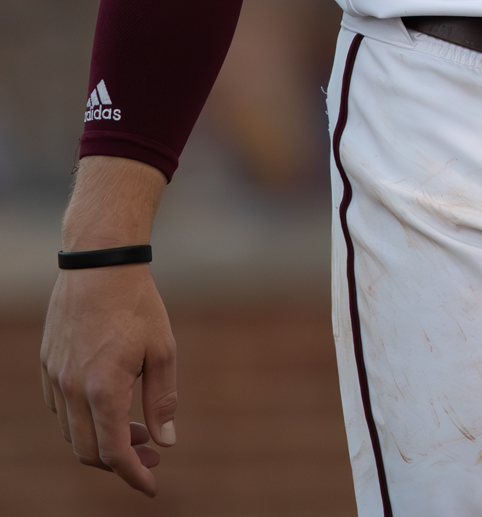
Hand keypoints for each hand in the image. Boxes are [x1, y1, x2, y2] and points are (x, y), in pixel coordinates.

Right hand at [41, 264, 178, 495]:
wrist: (99, 265)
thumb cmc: (138, 304)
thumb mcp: (162, 350)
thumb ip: (162, 398)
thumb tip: (165, 441)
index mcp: (103, 388)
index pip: (114, 452)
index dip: (133, 474)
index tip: (152, 485)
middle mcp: (71, 390)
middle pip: (87, 451)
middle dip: (120, 462)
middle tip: (151, 455)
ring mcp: (54, 379)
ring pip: (72, 433)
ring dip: (101, 441)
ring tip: (138, 429)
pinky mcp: (47, 367)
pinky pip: (62, 411)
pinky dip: (84, 421)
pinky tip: (110, 407)